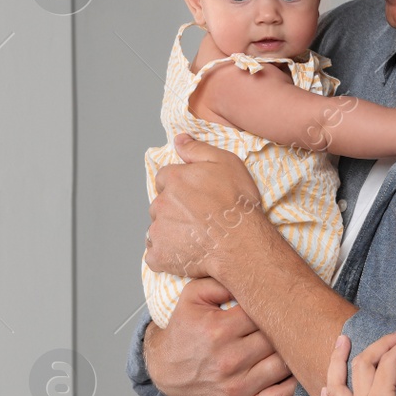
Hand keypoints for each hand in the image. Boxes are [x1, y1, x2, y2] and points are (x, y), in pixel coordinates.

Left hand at [147, 133, 266, 280]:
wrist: (241, 242)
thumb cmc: (237, 203)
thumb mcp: (226, 163)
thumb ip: (197, 149)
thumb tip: (178, 139)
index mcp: (173, 179)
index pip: (165, 179)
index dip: (179, 187)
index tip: (194, 196)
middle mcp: (160, 203)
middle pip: (160, 204)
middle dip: (173, 209)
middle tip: (197, 218)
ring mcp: (158, 231)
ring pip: (157, 229)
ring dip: (170, 232)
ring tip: (194, 238)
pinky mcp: (160, 255)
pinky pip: (155, 255)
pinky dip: (165, 256)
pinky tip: (184, 254)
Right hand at [147, 277, 295, 395]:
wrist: (166, 370)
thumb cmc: (185, 330)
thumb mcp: (192, 296)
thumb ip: (221, 280)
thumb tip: (254, 275)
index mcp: (219, 330)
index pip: (264, 313)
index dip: (273, 306)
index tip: (277, 304)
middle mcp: (228, 361)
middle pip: (277, 339)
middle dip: (283, 329)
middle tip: (291, 322)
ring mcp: (236, 388)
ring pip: (284, 366)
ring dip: (290, 354)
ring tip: (292, 343)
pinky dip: (292, 384)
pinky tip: (291, 370)